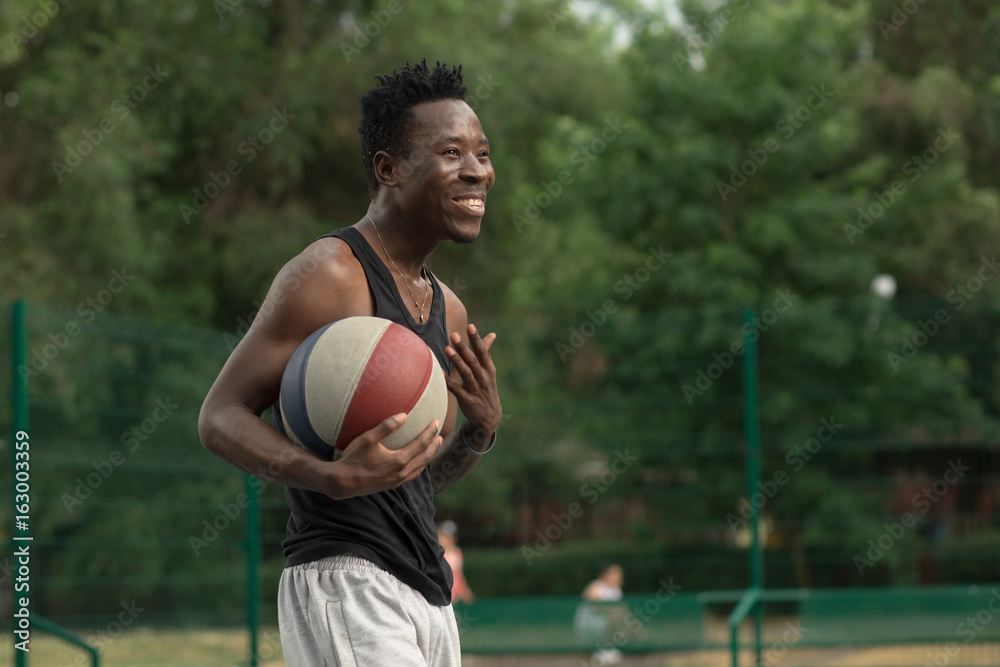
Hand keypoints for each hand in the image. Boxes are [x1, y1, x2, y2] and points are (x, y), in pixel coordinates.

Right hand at [327, 413, 442, 498]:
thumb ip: (386, 426)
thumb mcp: (368, 438)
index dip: (430, 432)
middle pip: (425, 457)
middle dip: (434, 446)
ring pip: (420, 468)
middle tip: (441, 436)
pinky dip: (418, 467)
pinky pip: (411, 476)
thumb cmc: (353, 458)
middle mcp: (402, 472)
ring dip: (428, 458)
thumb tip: (404, 415)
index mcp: (399, 460)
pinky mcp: (391, 485)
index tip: (436, 422)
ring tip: (432, 449)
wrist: (342, 482)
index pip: (421, 444)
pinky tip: (416, 463)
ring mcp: (397, 480)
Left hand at [444, 323, 501, 434]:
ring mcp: (476, 390)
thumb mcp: (490, 372)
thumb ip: (487, 353)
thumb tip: (492, 334)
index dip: (476, 339)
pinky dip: (448, 381)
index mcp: (489, 369)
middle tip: (454, 334)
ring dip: (456, 361)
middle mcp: (483, 378)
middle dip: (464, 347)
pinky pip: (456, 390)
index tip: (470, 326)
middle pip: (473, 360)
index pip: (482, 352)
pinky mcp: (467, 401)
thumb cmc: (487, 390)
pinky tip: (439, 373)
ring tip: (447, 348)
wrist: (490, 418)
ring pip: (466, 373)